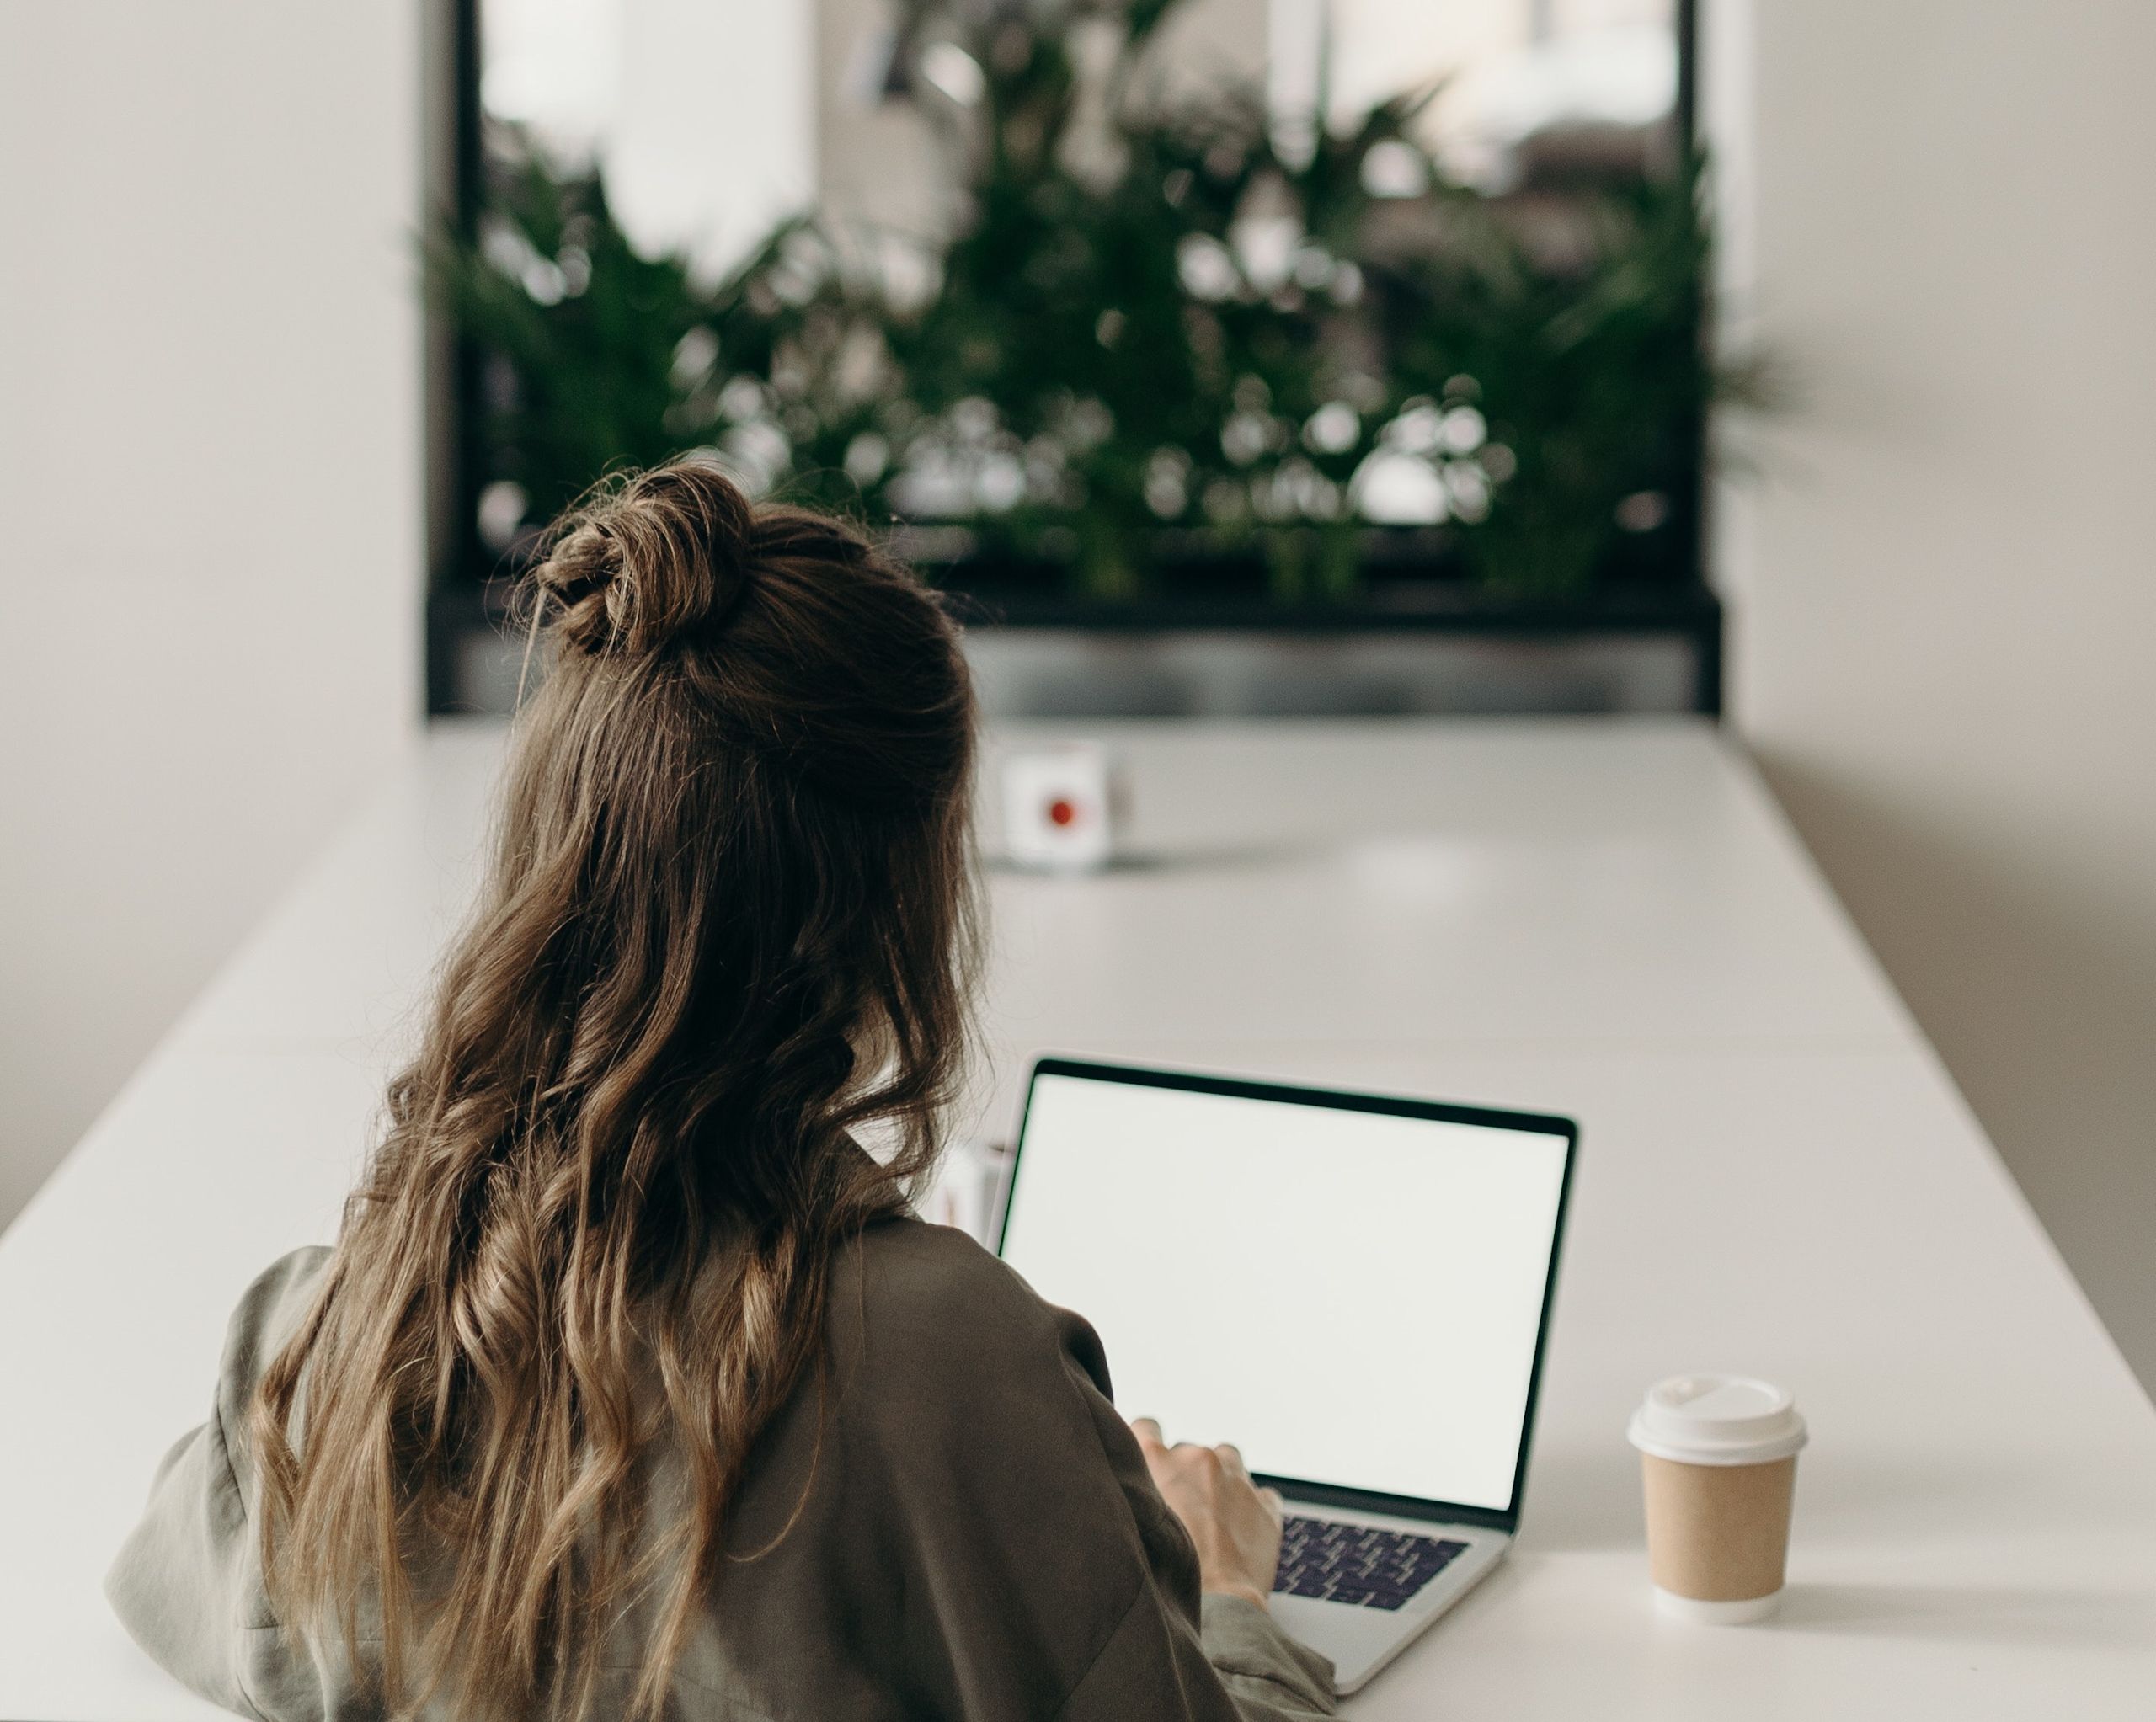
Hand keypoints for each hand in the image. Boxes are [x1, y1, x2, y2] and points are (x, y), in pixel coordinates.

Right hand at [1130, 1417, 1284, 1610]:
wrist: (1214, 1607)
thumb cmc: (1164, 1574)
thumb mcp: (1133, 1521)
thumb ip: (1134, 1492)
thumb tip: (1134, 1485)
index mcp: (1159, 1459)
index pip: (1146, 1426)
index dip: (1147, 1444)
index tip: (1151, 1463)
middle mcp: (1198, 1458)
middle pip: (1188, 1453)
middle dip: (1185, 1475)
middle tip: (1181, 1513)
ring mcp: (1236, 1478)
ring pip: (1227, 1461)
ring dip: (1221, 1481)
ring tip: (1213, 1520)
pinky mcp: (1265, 1504)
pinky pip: (1259, 1494)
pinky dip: (1251, 1508)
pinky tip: (1239, 1534)